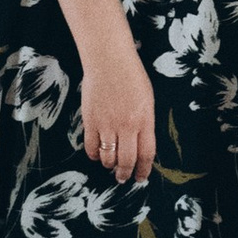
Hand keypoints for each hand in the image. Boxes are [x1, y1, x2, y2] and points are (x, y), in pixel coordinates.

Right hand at [80, 41, 155, 181]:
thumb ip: (145, 123)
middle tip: (123, 178)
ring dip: (109, 165)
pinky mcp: (90, 121)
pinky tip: (97, 154)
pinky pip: (91, 147)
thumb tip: (139, 146)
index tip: (140, 177)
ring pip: (108, 157)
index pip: (147, 154)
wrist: (108, 59)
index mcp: (145, 119)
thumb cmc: (131, 75)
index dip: (144, 170)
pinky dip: (94, 155)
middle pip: (126, 161)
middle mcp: (127, 125)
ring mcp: (107, 124)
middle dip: (125, 174)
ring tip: (111, 165)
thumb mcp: (147, 99)